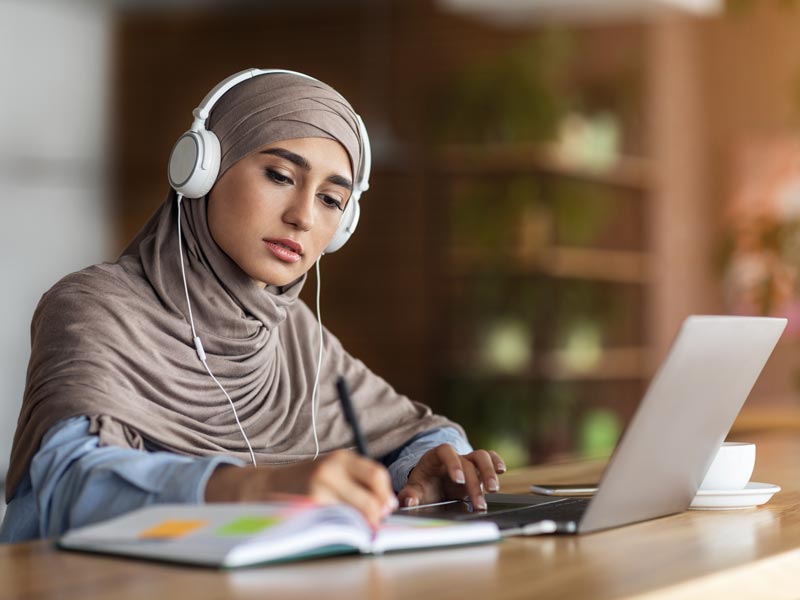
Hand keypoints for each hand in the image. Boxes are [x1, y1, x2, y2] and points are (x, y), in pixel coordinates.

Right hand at [205, 449, 397, 528]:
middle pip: (370, 498)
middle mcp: (331, 470)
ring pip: (355, 514)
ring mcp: (319, 488)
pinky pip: (337, 522)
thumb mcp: (331, 471)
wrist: (265, 486)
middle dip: (377, 515)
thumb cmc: (304, 481)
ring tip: (356, 526)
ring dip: (360, 524)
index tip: (386, 507)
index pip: (377, 475)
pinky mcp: (309, 507)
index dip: (385, 495)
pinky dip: (343, 528)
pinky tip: (339, 528)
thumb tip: (386, 504)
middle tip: (375, 523)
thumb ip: (357, 481)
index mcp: (341, 458)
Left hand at [397, 445, 505, 510]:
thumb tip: (409, 501)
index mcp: (435, 458)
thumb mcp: (414, 490)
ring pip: (482, 457)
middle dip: (474, 481)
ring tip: (493, 490)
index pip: (445, 451)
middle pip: (468, 460)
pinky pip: (490, 458)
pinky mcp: (478, 469)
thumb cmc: (423, 487)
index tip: (458, 480)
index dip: (453, 463)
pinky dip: (497, 462)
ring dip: (489, 472)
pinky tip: (502, 471)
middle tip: (478, 502)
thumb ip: (409, 495)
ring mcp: (467, 461)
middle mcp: (454, 457)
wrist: (431, 486)